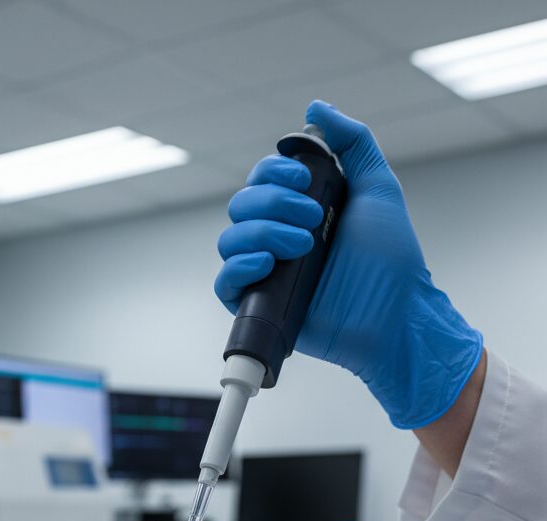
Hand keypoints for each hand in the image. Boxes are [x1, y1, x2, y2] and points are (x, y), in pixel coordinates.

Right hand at [214, 101, 482, 429]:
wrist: (394, 315)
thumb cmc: (391, 260)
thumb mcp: (378, 187)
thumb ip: (352, 141)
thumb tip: (315, 108)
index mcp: (298, 210)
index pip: (260, 180)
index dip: (273, 173)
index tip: (306, 180)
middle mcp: (277, 238)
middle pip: (240, 205)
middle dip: (273, 203)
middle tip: (315, 218)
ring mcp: (266, 272)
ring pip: (229, 239)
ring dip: (262, 234)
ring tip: (304, 247)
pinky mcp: (259, 305)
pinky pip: (224, 283)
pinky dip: (239, 268)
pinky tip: (268, 265)